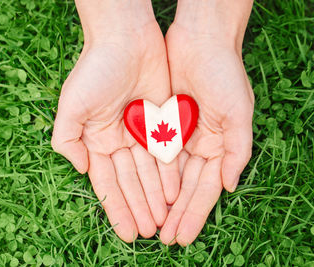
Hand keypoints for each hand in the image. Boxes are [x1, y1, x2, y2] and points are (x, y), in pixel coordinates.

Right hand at [52, 1, 179, 241]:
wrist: (126, 38)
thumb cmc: (95, 69)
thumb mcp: (71, 105)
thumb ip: (67, 140)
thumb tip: (81, 170)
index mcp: (96, 140)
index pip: (107, 183)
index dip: (116, 208)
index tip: (127, 233)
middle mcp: (117, 141)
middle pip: (130, 183)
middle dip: (139, 208)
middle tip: (148, 234)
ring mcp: (140, 133)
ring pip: (149, 173)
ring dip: (155, 198)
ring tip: (162, 222)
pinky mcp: (160, 123)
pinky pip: (165, 155)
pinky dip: (169, 175)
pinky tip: (174, 195)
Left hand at [159, 0, 253, 245]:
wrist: (199, 41)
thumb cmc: (224, 73)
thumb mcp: (239, 111)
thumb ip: (237, 150)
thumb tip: (230, 185)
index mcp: (220, 147)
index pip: (206, 189)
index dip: (194, 214)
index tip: (183, 237)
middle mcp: (199, 146)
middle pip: (184, 188)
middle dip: (174, 214)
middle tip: (163, 240)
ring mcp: (179, 136)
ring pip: (167, 176)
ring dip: (158, 200)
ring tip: (149, 224)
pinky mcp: (160, 124)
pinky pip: (152, 154)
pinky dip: (148, 175)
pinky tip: (141, 193)